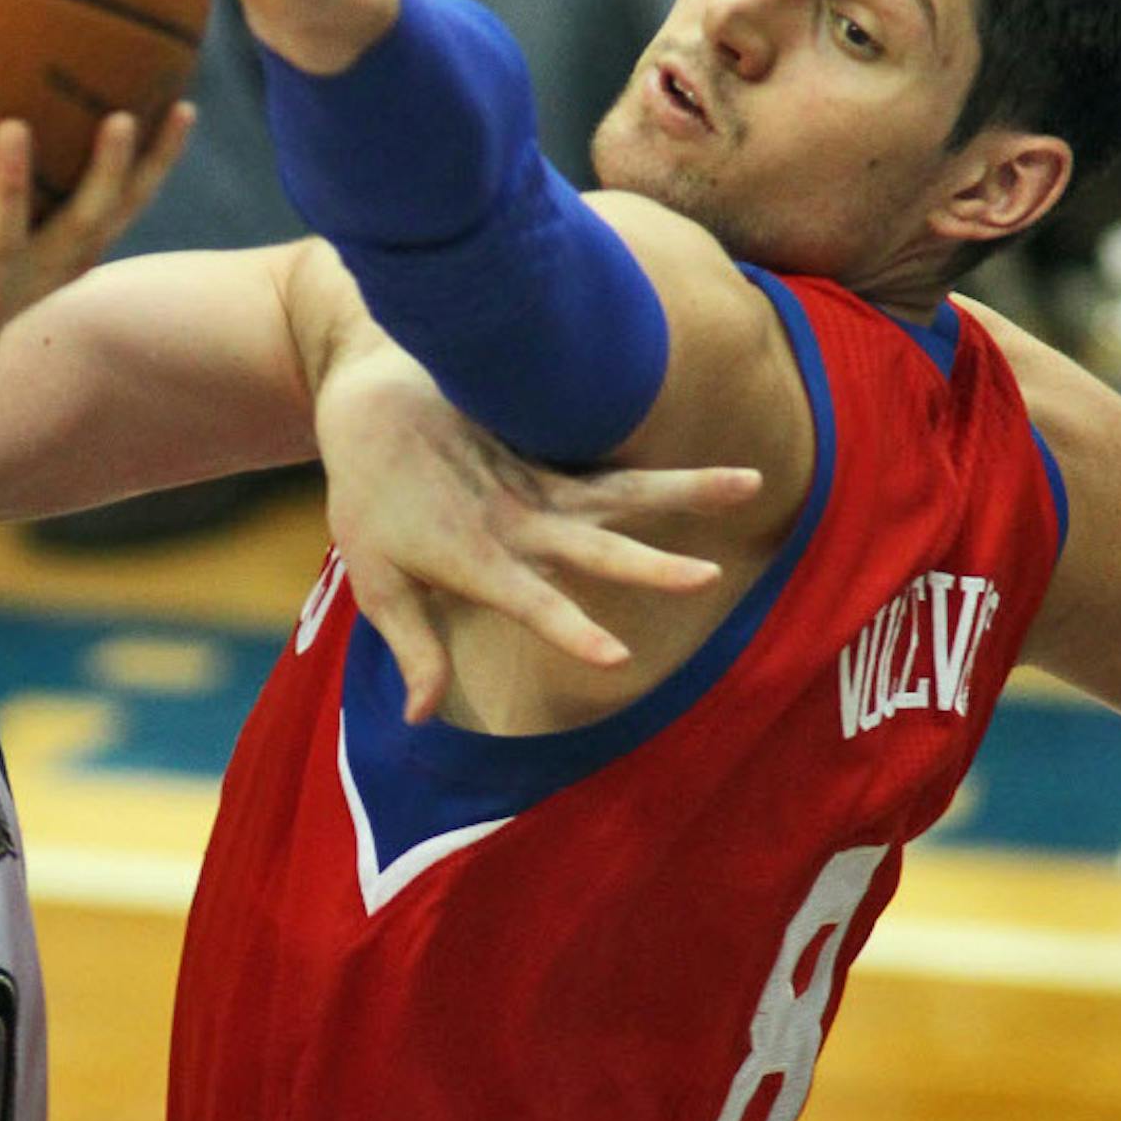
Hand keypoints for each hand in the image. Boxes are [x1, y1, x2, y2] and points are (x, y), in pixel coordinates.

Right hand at [0, 108, 191, 368]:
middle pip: (6, 242)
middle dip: (8, 190)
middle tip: (12, 126)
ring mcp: (43, 275)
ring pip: (85, 229)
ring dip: (110, 178)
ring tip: (130, 118)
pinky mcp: (80, 259)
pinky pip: (126, 210)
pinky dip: (155, 167)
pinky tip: (183, 107)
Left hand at [316, 344, 761, 721]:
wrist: (372, 401)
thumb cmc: (369, 502)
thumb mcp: (377, 582)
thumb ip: (413, 649)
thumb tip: (420, 720)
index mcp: (477, 558)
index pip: (534, 603)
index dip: (574, 632)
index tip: (620, 658)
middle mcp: (519, 518)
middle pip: (597, 544)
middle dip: (653, 565)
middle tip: (710, 576)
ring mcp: (539, 477)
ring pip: (623, 487)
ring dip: (688, 487)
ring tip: (752, 480)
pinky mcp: (546, 445)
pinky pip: (608, 455)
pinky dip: (660, 458)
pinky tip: (716, 461)